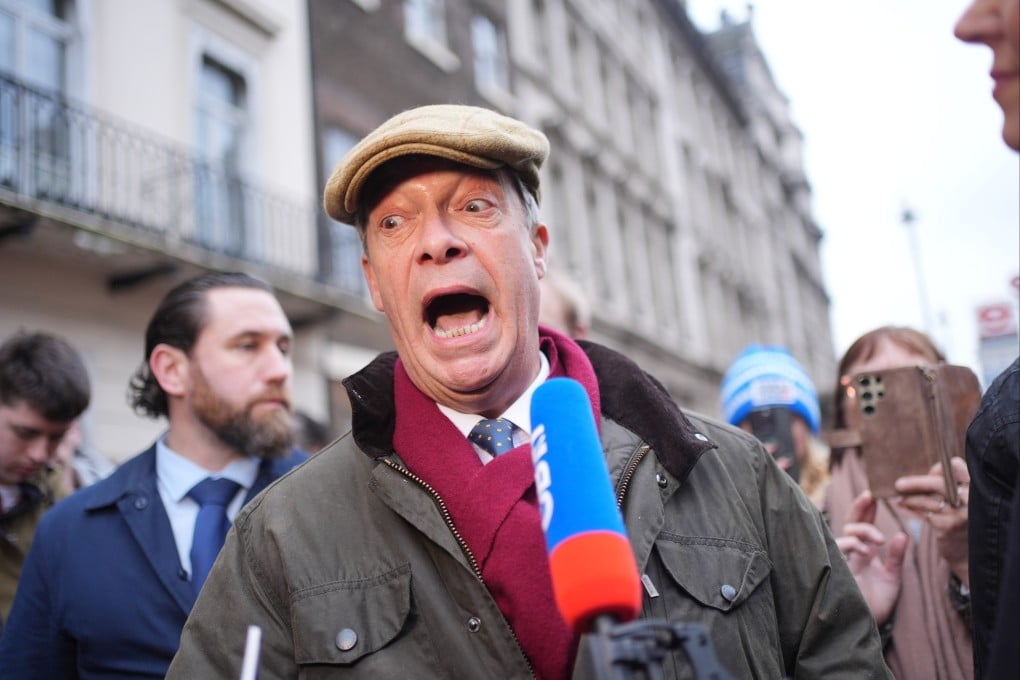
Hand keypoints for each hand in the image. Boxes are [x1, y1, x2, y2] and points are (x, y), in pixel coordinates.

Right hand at [836, 490, 906, 624]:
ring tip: (878, 540)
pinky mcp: (838, 569)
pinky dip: (851, 544)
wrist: (869, 625)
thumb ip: (896, 556)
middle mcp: (851, 553)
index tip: (873, 494)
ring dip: (862, 530)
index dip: (866, 509)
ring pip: (845, 532)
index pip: (862, 524)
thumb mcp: (893, 576)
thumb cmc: (878, 602)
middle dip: (859, 508)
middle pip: (850, 522)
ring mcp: (843, 559)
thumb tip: (902, 534)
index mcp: (863, 552)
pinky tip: (865, 549)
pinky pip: (839, 549)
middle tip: (870, 495)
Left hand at [894, 457, 969, 584]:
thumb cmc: (959, 518)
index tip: (929, 471)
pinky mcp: (949, 527)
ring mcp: (960, 514)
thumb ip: (945, 482)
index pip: (956, 466)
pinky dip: (911, 509)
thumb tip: (929, 470)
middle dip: (916, 483)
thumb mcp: (957, 498)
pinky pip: (924, 514)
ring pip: (927, 500)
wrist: (967, 552)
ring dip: (909, 498)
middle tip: (898, 484)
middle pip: (938, 483)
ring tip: (899, 497)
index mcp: (974, 487)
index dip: (940, 467)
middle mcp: (970, 499)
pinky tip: (902, 506)